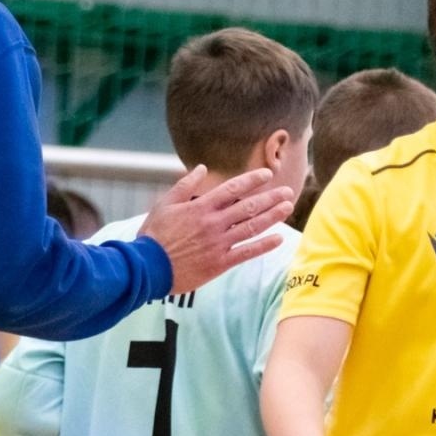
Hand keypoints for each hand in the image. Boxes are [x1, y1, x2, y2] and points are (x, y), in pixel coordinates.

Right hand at [138, 166, 294, 295]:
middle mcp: (214, 223)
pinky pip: (247, 252)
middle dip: (270, 197)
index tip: (267, 174)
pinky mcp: (220, 263)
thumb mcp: (164, 204)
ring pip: (252, 227)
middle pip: (248, 206)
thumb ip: (185, 185)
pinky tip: (279, 238)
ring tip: (288, 208)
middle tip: (288, 191)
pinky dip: (264, 245)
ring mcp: (219, 244)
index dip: (252, 180)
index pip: (233, 189)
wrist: (148, 267)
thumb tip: (201, 168)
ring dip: (272, 216)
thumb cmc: (154, 235)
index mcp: (201, 207)